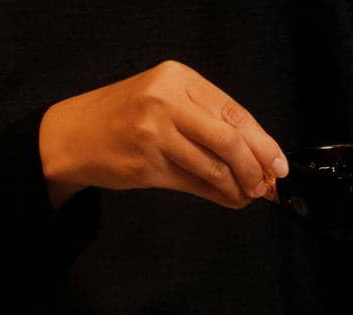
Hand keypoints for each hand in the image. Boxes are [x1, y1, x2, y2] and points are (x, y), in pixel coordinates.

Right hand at [38, 61, 287, 207]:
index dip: (264, 143)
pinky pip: (195, 184)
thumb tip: (259, 154)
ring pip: (215, 166)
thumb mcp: (166, 101)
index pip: (235, 112)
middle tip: (266, 185)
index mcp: (178, 78)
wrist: (73, 135)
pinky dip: (219, 195)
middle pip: (230, 139)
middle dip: (256, 167)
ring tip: (248, 194)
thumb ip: (208, 120)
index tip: (279, 164)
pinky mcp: (146, 164)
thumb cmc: (125, 117)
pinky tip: (229, 199)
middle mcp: (165, 101)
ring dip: (239, 186)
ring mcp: (154, 133)